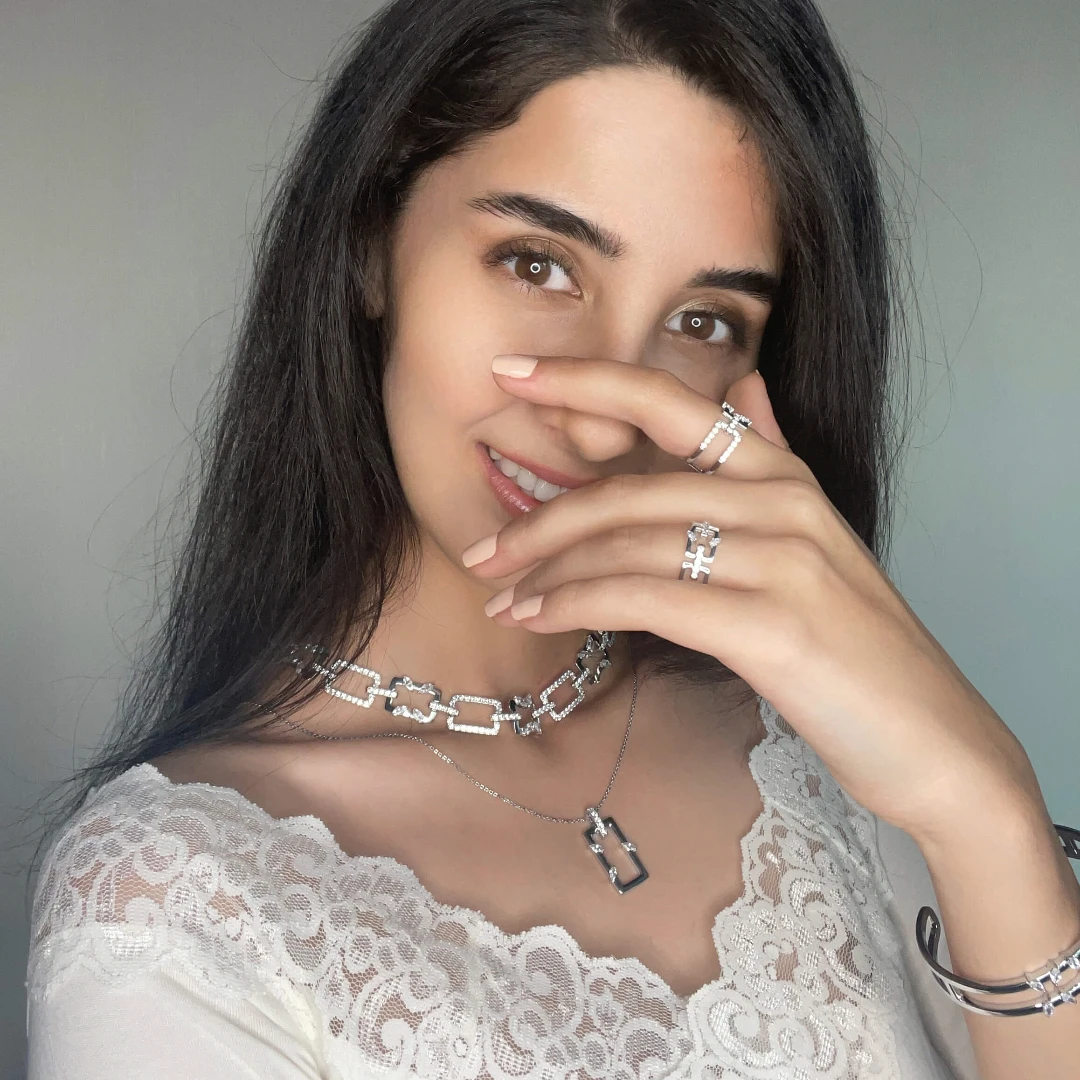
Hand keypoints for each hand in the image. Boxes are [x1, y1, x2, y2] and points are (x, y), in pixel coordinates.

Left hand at [465, 354, 1042, 845]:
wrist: (934, 741)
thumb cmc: (857, 646)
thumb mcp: (818, 536)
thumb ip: (774, 457)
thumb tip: (746, 385)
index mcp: (784, 474)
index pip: (671, 400)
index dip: (585, 379)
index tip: (511, 376)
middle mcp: (782, 501)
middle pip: (630, 489)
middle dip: (542, 520)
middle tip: (483, 552)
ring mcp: (782, 560)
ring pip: (629, 544)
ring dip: (548, 573)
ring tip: (500, 599)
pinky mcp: (773, 626)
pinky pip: (647, 599)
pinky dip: (579, 604)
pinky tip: (538, 620)